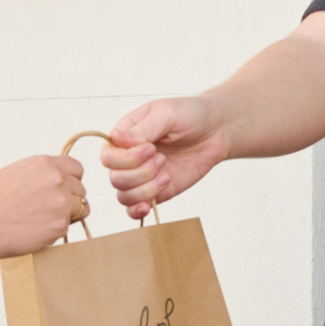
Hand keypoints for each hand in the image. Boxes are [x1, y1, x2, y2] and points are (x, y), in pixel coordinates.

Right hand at [0, 155, 87, 258]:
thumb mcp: (16, 172)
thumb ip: (41, 174)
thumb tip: (57, 179)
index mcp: (45, 164)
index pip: (77, 168)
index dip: (72, 180)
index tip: (65, 189)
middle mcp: (58, 180)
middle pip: (80, 190)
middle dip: (69, 199)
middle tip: (48, 209)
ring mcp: (62, 203)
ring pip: (80, 209)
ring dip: (67, 215)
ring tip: (43, 219)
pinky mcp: (60, 225)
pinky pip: (67, 228)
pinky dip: (55, 231)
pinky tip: (35, 230)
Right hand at [100, 97, 229, 218]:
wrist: (215, 131)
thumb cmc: (190, 115)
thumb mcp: (167, 114)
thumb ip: (143, 129)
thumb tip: (115, 137)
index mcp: (125, 136)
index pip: (108, 156)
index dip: (127, 158)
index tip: (152, 148)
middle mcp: (127, 158)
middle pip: (115, 178)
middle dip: (140, 173)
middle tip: (163, 159)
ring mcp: (140, 177)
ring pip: (124, 196)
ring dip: (145, 190)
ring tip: (166, 176)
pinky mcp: (154, 192)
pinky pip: (133, 209)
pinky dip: (137, 211)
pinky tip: (148, 206)